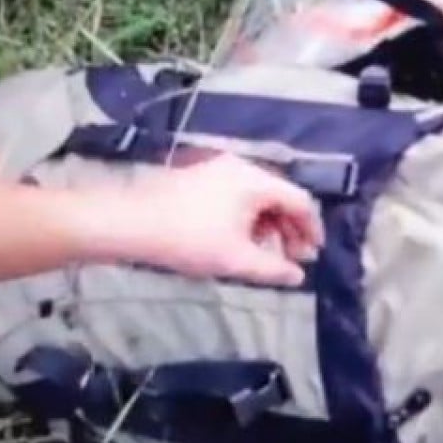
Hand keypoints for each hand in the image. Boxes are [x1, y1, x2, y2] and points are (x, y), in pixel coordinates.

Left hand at [89, 153, 322, 285]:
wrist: (129, 222)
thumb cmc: (188, 239)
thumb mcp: (236, 259)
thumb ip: (273, 269)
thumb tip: (299, 276)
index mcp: (256, 180)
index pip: (300, 200)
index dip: (311, 229)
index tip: (312, 255)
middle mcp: (241, 167)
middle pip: (279, 196)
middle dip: (289, 229)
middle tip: (291, 259)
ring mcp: (218, 168)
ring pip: (258, 196)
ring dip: (268, 225)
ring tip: (264, 254)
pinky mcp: (200, 176)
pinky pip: (237, 195)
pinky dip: (247, 217)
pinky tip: (239, 241)